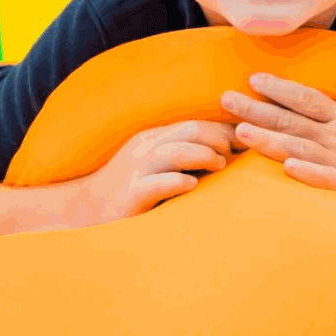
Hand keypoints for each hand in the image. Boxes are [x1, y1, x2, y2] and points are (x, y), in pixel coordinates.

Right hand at [82, 120, 244, 225]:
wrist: (84, 212)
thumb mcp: (156, 166)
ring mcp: (136, 171)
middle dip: (220, 138)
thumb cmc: (131, 191)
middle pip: (191, 130)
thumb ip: (184, 157)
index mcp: (155, 138)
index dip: (226, 128)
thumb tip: (228, 155)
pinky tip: (193, 187)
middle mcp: (146, 148)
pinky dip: (178, 182)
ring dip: (205, 156)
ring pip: (176, 151)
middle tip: (236, 154)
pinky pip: (157, 183)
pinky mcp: (130, 195)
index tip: (251, 139)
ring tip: (221, 165)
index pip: (196, 123)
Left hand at [221, 73, 335, 199]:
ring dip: (269, 141)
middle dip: (256, 110)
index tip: (252, 79)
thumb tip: (310, 95)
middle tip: (224, 99)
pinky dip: (309, 174)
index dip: (279, 88)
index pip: (306, 98)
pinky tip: (289, 169)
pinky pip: (328, 181)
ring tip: (240, 133)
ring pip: (300, 149)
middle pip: (292, 121)